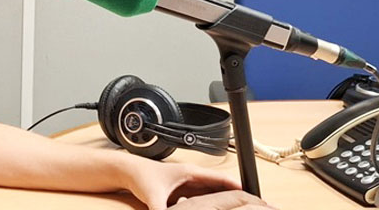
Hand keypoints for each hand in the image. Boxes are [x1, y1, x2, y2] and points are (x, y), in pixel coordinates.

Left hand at [125, 159, 269, 209]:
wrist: (127, 172)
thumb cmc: (140, 177)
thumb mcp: (154, 197)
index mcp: (190, 173)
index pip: (220, 178)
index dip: (237, 186)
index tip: (252, 194)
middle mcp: (191, 177)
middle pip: (220, 186)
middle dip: (235, 195)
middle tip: (252, 204)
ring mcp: (187, 184)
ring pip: (212, 192)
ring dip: (223, 200)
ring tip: (239, 209)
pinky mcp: (181, 191)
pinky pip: (202, 199)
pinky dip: (211, 205)